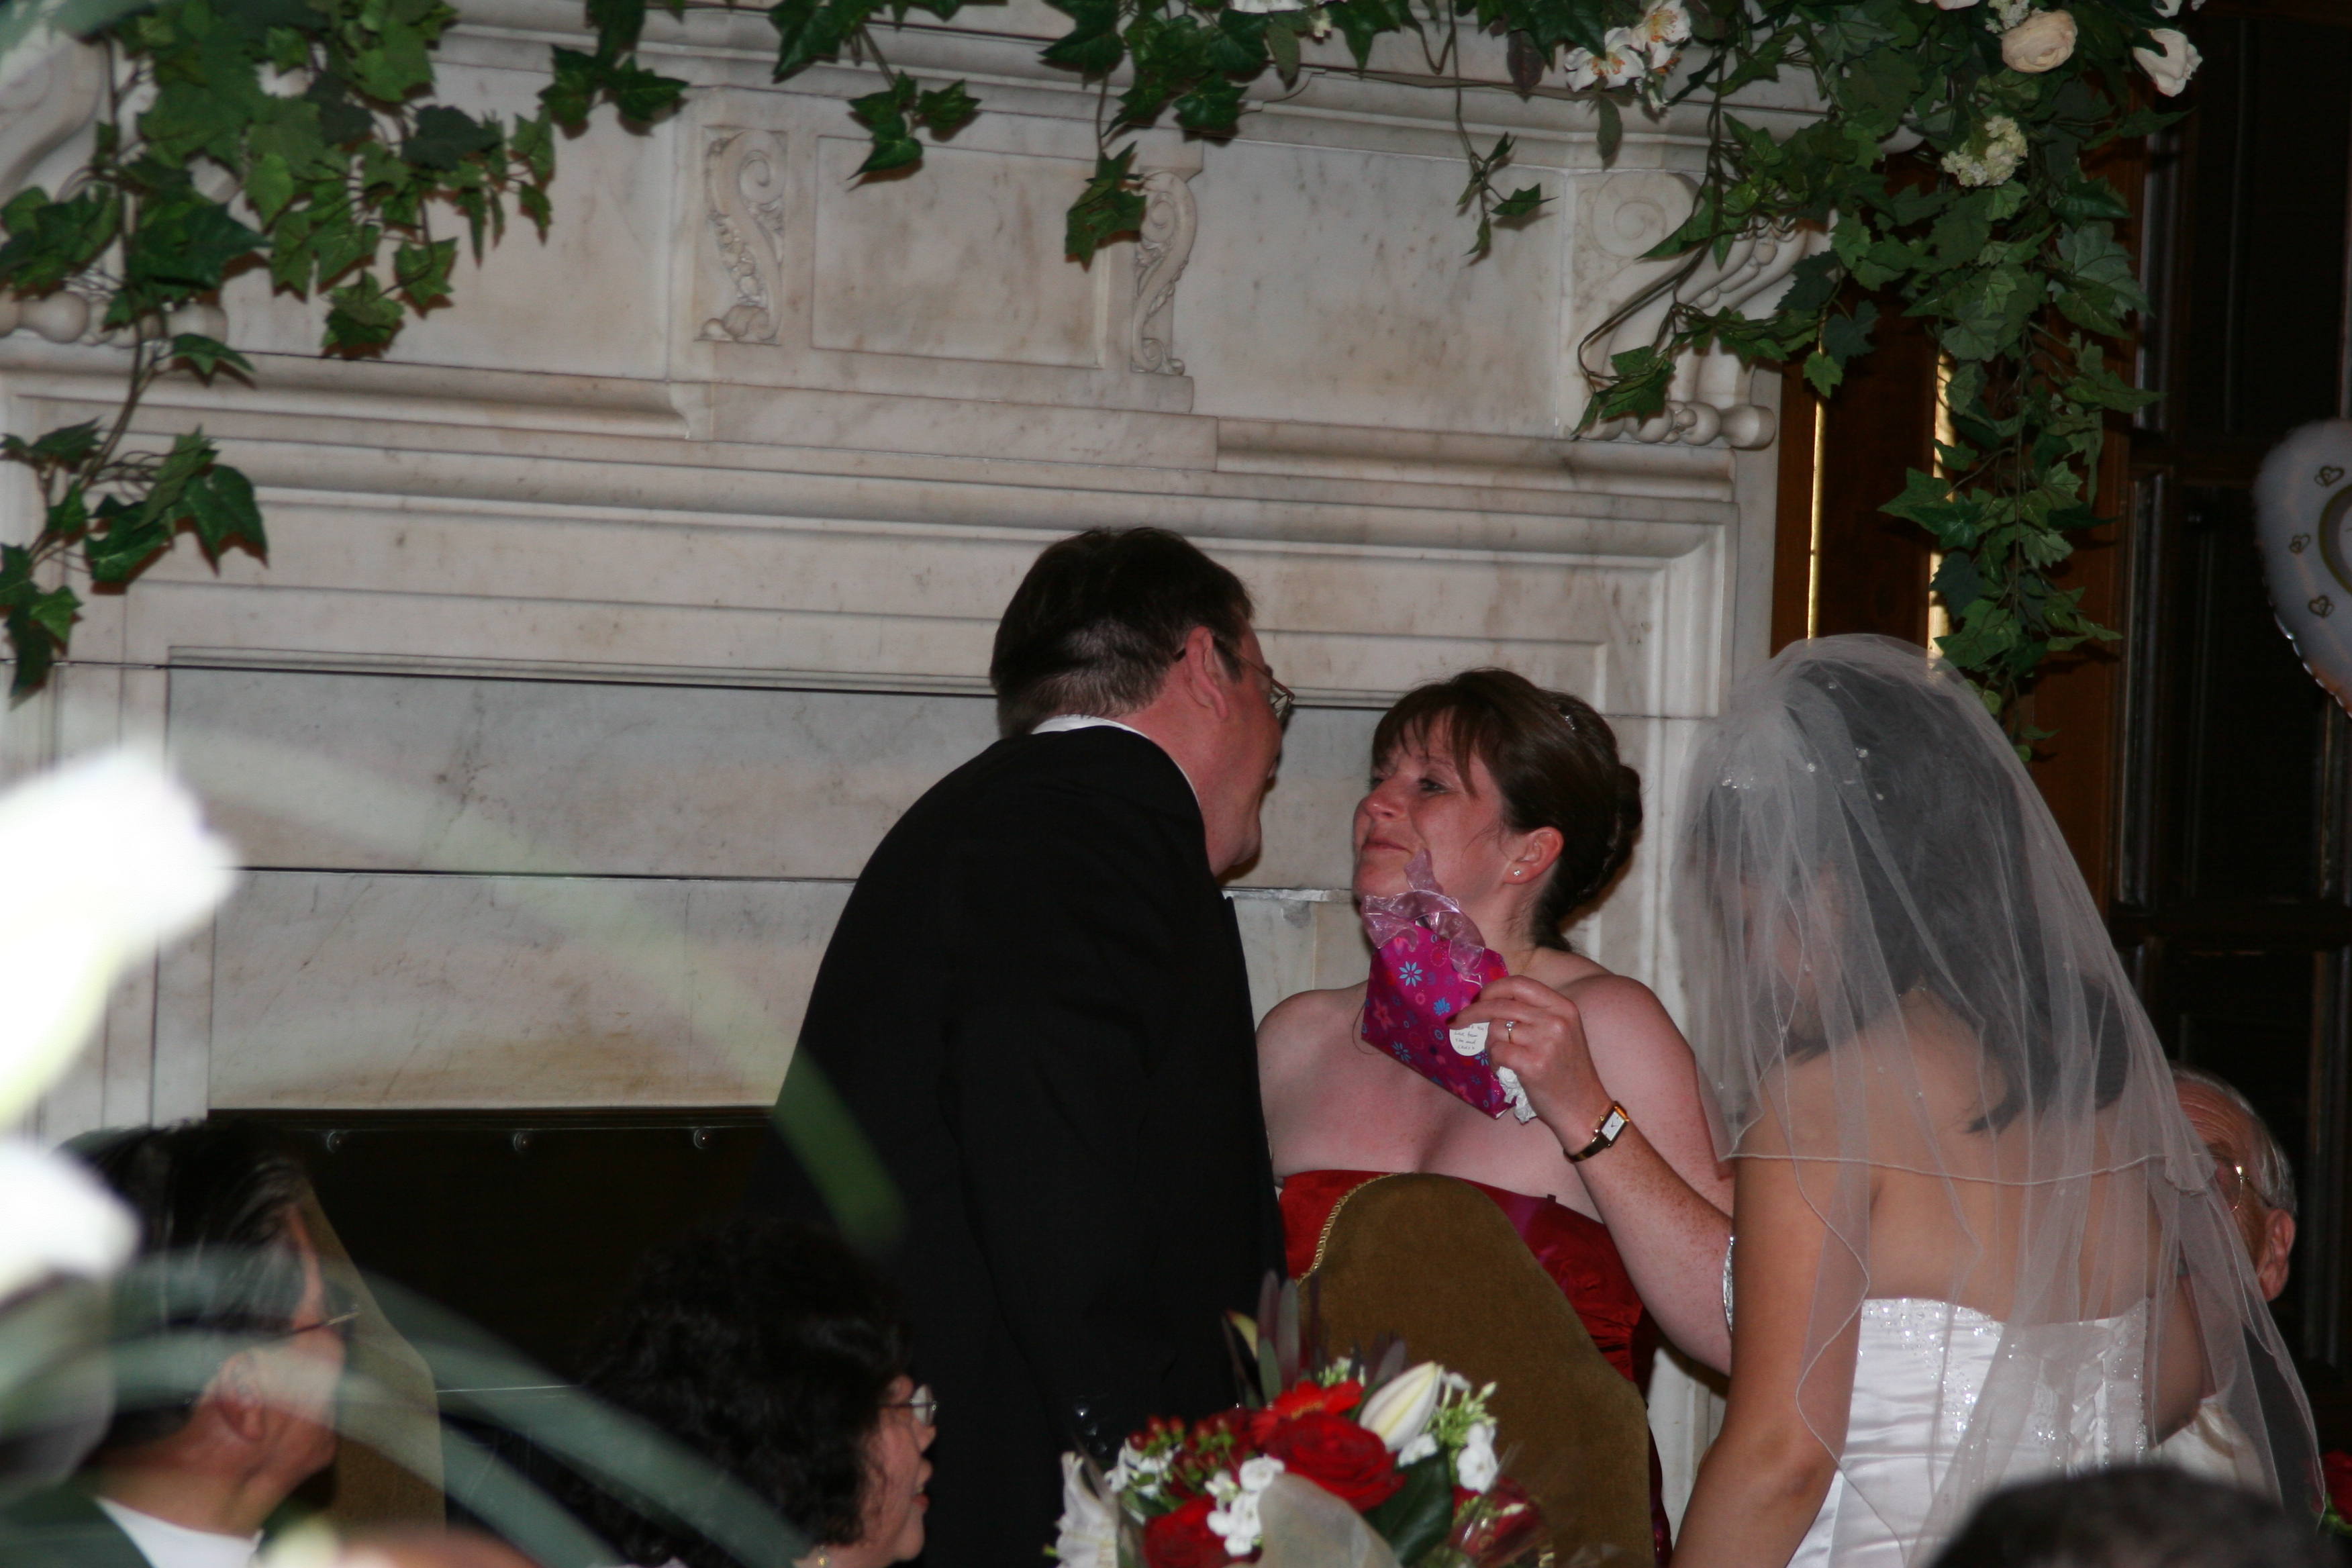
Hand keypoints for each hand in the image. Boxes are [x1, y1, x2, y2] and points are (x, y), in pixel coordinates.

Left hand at [1455, 976, 1615, 1147]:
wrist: (1584, 1108)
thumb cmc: (1568, 1072)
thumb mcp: (1562, 1032)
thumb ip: (1533, 1014)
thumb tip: (1489, 1003)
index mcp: (1563, 1007)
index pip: (1519, 984)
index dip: (1493, 989)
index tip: (1478, 998)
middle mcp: (1555, 1020)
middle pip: (1501, 1005)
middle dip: (1473, 1012)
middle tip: (1457, 1021)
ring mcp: (1545, 1042)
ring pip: (1496, 1030)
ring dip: (1491, 1045)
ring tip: (1505, 1060)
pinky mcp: (1532, 1064)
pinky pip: (1496, 1052)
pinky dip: (1493, 1062)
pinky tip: (1505, 1071)